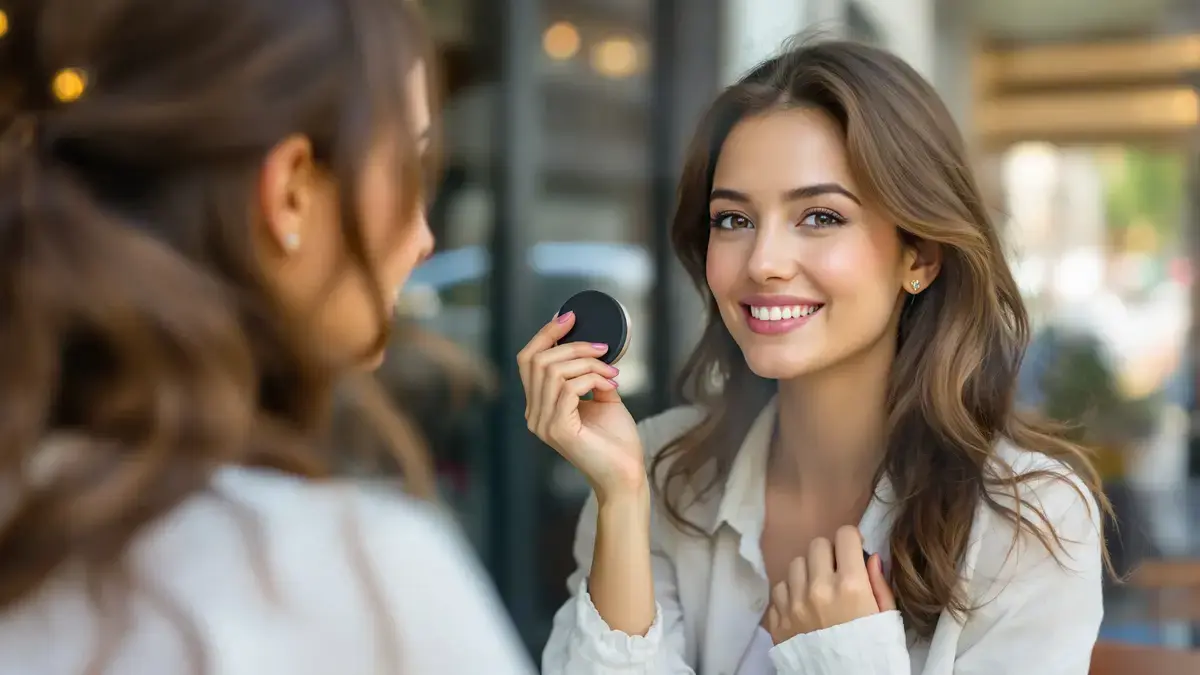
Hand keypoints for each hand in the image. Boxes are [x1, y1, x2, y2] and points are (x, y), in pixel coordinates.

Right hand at [517, 311, 643, 499]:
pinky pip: (568, 388)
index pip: (528, 360)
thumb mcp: (603, 399)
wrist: (627, 477)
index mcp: (539, 406)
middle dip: (573, 345)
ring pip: (553, 371)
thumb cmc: (617, 442)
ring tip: (611, 372)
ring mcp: (543, 424)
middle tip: (603, 349)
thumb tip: (594, 349)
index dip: (545, 334)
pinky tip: (609, 385)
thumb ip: (591, 376)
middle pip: (538, 360)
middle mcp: (534, 415)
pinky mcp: (558, 430)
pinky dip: (592, 379)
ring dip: (587, 363)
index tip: (569, 316)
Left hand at [766, 526, 895, 643]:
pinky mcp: (778, 619)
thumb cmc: (873, 654)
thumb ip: (879, 584)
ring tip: (818, 588)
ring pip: (796, 563)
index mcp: (851, 585)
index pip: (844, 535)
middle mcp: (819, 589)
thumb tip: (870, 557)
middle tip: (836, 570)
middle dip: (829, 553)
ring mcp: (794, 604)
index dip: (851, 540)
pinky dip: (791, 592)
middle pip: (817, 545)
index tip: (853, 550)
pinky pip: (780, 588)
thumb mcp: (887, 620)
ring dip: (808, 571)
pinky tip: (804, 605)